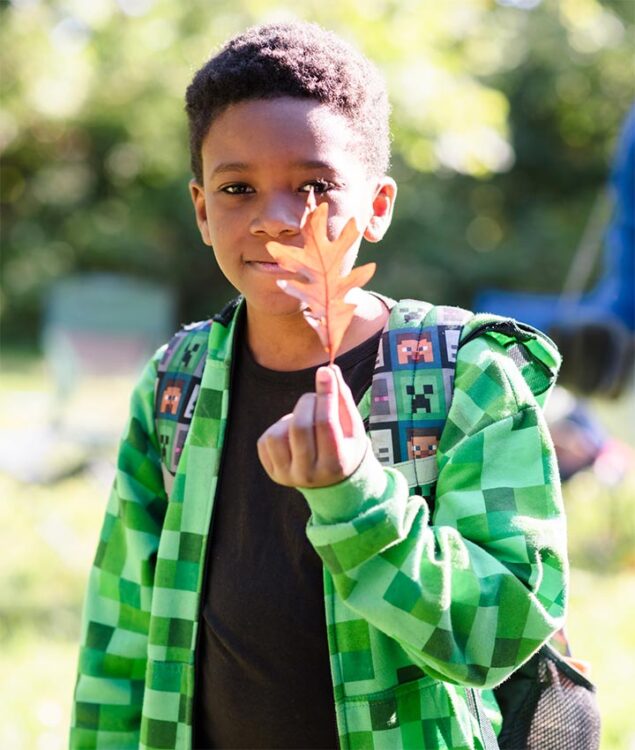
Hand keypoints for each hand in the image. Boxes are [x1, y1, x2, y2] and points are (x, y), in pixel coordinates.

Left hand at [257, 364, 367, 487]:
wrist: (331, 482)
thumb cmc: (345, 447)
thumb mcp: (352, 427)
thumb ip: (342, 399)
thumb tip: (330, 370)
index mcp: (336, 464)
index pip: (326, 423)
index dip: (325, 394)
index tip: (325, 372)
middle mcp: (309, 474)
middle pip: (300, 427)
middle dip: (307, 403)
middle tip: (314, 398)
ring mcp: (287, 475)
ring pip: (278, 434)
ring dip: (291, 417)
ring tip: (305, 420)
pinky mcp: (272, 471)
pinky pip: (266, 440)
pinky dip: (279, 429)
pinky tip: (292, 434)